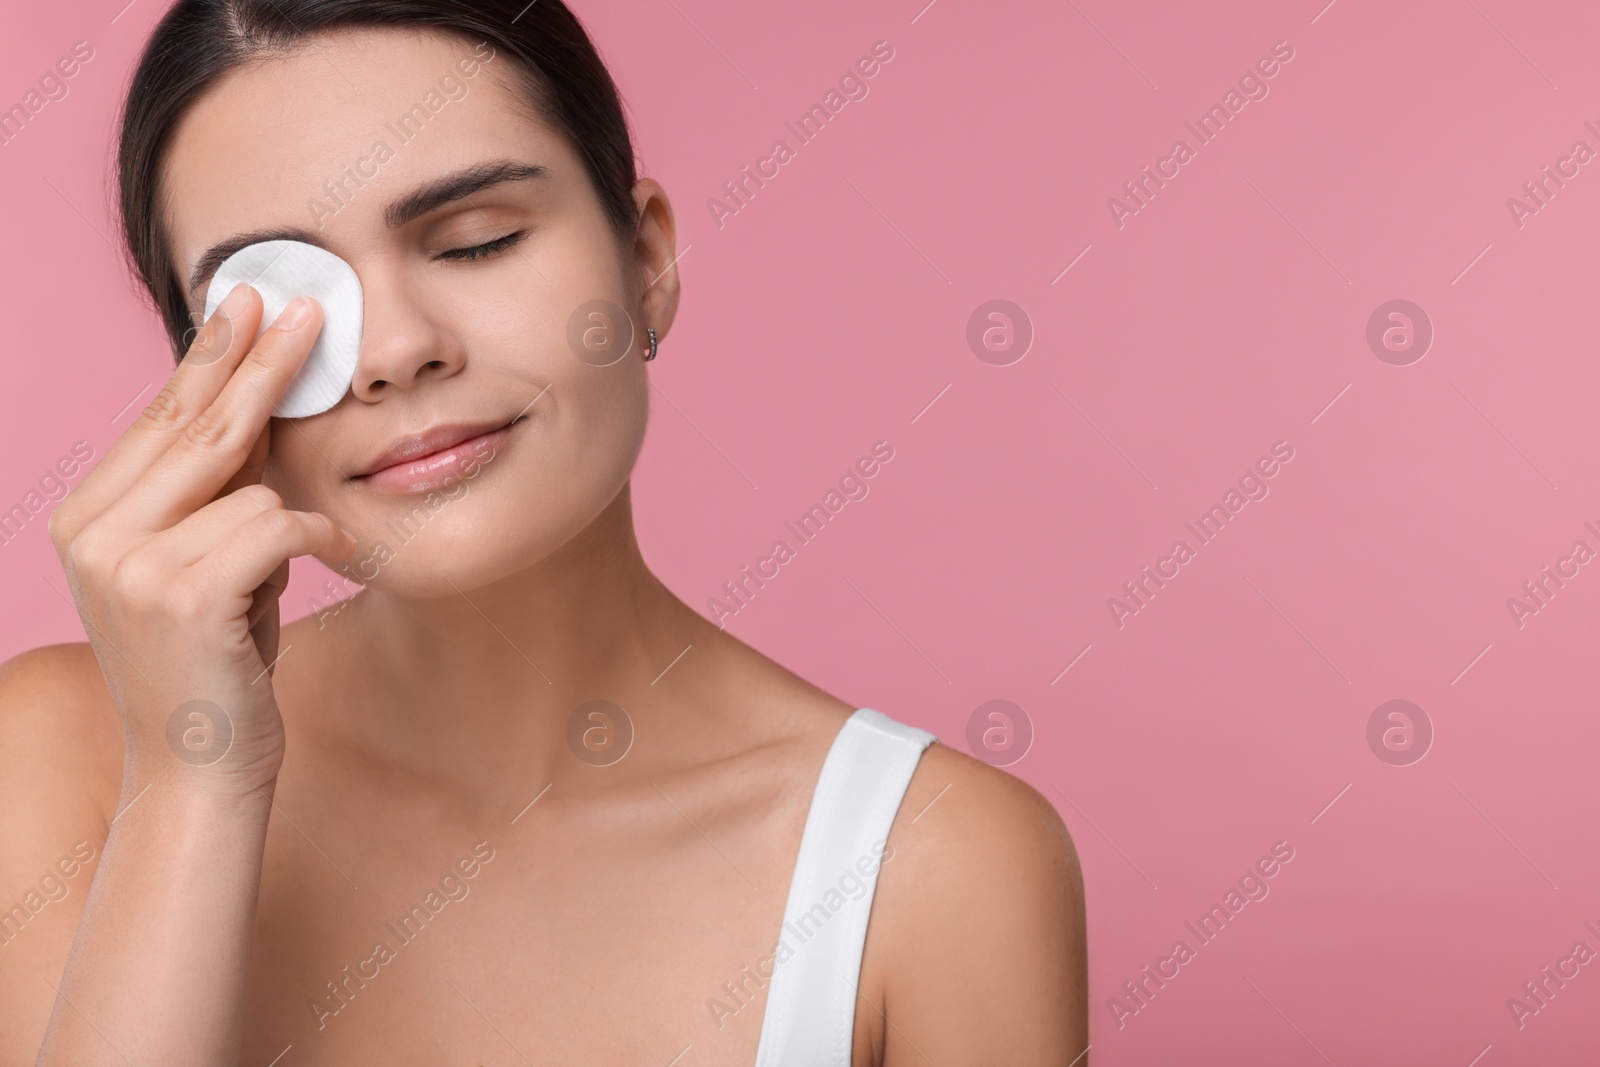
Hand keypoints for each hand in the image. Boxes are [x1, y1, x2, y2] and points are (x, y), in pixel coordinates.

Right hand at [47, 284, 356, 795]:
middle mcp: (93, 533)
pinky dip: (316, 536)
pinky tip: (330, 554)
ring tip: (291, 563)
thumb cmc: (216, 661)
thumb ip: (215, 494)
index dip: (208, 356)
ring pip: (245, 481)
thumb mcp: (206, 561)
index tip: (245, 300)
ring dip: (290, 513)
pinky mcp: (184, 594)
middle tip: (305, 307)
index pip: (159, 420)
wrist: (199, 768)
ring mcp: (131, 563)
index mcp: (86, 519)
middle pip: (195, 424)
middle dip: (257, 360)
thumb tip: (262, 405)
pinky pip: (277, 525)